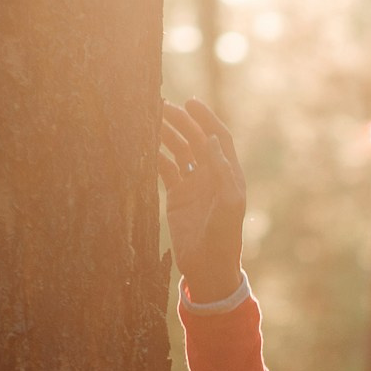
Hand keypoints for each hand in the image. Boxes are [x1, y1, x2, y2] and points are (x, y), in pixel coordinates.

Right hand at [159, 98, 246, 303]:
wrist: (208, 268)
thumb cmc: (224, 239)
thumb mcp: (228, 204)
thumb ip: (222, 171)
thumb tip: (211, 139)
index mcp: (228, 175)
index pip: (218, 138)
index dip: (206, 118)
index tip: (190, 102)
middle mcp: (211, 176)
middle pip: (196, 140)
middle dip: (181, 122)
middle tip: (161, 106)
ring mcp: (193, 186)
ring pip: (178, 152)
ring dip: (166, 136)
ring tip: (148, 120)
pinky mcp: (177, 197)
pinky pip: (165, 170)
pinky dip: (155, 157)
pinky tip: (142, 145)